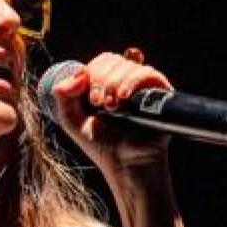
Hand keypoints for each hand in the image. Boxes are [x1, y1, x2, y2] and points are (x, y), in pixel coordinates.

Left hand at [48, 50, 173, 175]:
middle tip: (98, 104)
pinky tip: (124, 98)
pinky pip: (149, 74)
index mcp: (107, 85)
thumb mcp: (72, 121)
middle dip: (101, 78)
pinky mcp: (162, 95)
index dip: (91, 72)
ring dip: (114, 83)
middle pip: (113, 60)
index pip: (101, 62)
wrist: (126, 167)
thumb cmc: (102, 147)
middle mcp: (127, 83)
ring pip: (129, 65)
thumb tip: (78, 73)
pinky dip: (133, 82)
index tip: (89, 98)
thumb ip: (64, 96)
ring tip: (112, 108)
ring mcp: (144, 88)